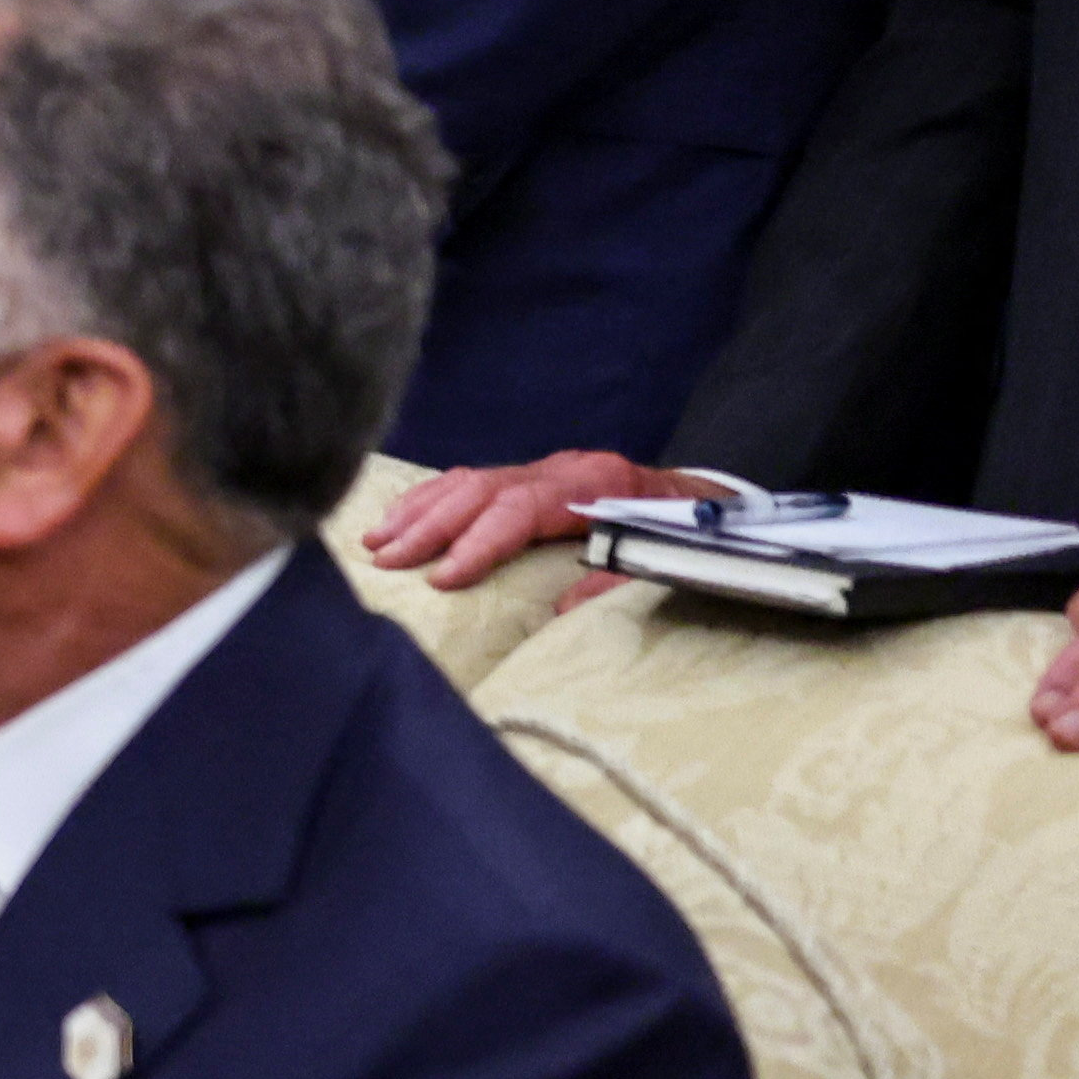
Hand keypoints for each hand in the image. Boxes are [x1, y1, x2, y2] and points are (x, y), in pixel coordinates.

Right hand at [363, 448, 703, 594]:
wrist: (703, 501)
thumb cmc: (681, 534)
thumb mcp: (662, 558)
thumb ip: (615, 580)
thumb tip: (560, 610)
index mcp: (592, 484)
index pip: (517, 507)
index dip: (475, 542)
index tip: (440, 578)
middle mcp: (561, 468)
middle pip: (479, 489)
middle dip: (428, 526)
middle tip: (386, 561)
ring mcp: (542, 468)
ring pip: (466, 480)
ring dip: (417, 511)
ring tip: (376, 541)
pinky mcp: (531, 475)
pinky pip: (470, 479)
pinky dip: (430, 498)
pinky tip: (399, 518)